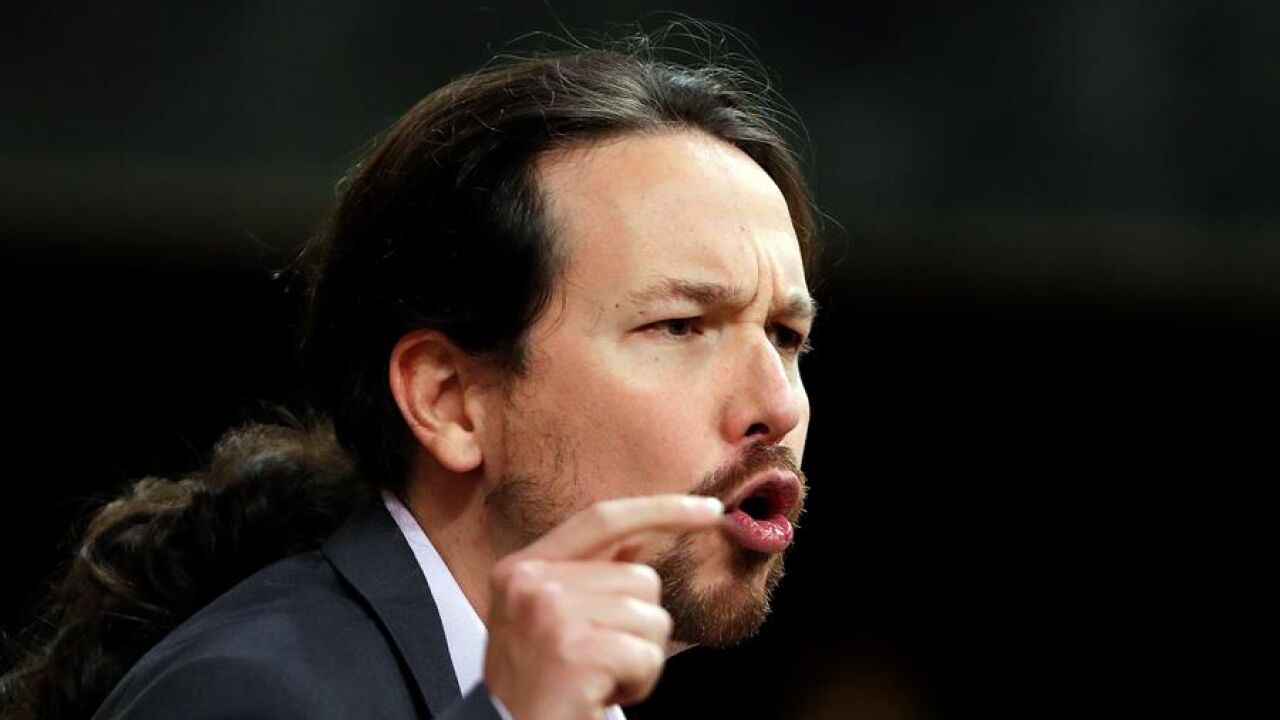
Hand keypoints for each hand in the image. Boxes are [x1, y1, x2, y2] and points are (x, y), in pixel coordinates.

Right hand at [483, 495, 723, 719]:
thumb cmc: (539, 689)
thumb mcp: (551, 620)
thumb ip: (590, 577)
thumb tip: (643, 541)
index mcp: (522, 568)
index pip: (602, 519)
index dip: (661, 509)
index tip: (709, 509)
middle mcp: (531, 582)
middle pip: (640, 578)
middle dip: (639, 626)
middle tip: (599, 663)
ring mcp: (551, 613)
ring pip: (652, 617)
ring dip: (639, 659)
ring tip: (598, 681)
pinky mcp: (575, 650)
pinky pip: (648, 655)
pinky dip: (639, 683)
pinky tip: (601, 696)